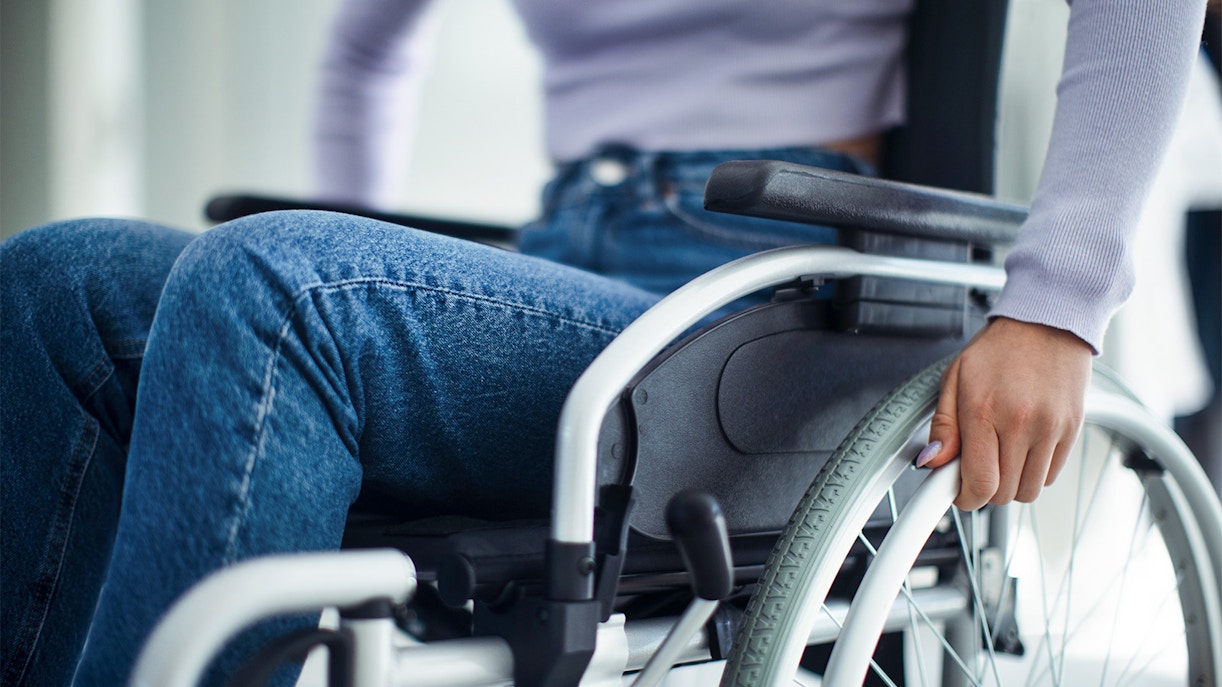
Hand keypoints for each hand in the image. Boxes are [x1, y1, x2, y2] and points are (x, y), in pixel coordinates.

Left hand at [917, 317, 1092, 509]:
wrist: (1047, 322)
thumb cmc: (999, 350)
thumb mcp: (955, 379)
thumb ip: (943, 426)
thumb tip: (931, 463)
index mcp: (984, 410)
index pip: (980, 483)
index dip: (965, 497)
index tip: (958, 491)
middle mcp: (1021, 423)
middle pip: (1003, 494)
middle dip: (985, 489)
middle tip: (977, 465)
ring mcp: (1051, 428)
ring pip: (1029, 491)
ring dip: (1010, 483)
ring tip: (1001, 455)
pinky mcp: (1073, 429)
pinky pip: (1051, 476)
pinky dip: (1034, 472)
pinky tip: (1023, 448)